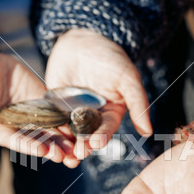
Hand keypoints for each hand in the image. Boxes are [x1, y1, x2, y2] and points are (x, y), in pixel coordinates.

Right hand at [0, 35, 78, 165]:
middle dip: (54, 149)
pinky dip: (71, 123)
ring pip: (52, 132)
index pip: (16, 141)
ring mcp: (33, 117)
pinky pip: (59, 115)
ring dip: (66, 142)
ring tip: (82, 151)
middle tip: (70, 157)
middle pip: (38, 141)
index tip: (45, 150)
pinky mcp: (44, 106)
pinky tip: (85, 129)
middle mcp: (18, 127)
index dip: (30, 145)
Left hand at [46, 29, 151, 159]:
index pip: (107, 128)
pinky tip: (46, 139)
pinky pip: (52, 120)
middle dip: (84, 145)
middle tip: (79, 153)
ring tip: (62, 154)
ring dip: (67, 144)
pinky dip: (50, 131)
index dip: (103, 136)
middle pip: (87, 135)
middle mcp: (92, 116)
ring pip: (69, 132)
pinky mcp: (56, 107)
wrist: (80, 39)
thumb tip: (148, 131)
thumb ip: (137, 103)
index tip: (97, 144)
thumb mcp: (127, 77)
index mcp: (111, 112)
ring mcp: (73, 112)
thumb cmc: (108, 56)